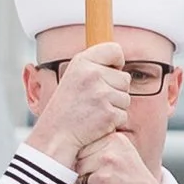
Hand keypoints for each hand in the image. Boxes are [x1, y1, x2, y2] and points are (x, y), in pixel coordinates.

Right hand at [29, 43, 129, 163]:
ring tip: (94, 110)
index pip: (115, 50)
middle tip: (94, 99)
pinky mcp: (109, 113)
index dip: (116, 62)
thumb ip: (95, 66)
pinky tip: (97, 121)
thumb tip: (120, 64)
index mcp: (82, 61)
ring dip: (115, 106)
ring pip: (126, 98)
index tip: (109, 72)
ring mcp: (101, 94)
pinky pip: (124, 115)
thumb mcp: (74, 77)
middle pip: (125, 78)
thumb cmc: (66, 107)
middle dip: (115, 89)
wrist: (56, 134)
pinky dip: (114, 121)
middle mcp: (92, 74)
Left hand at [73, 129, 172, 183]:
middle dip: (87, 173)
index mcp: (115, 141)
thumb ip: (104, 144)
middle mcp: (109, 156)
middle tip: (109, 180)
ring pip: (79, 180)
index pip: (85, 146)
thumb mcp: (125, 153)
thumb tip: (75, 141)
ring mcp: (104, 176)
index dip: (91, 159)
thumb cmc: (135, 181)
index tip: (107, 167)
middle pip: (79, 162)